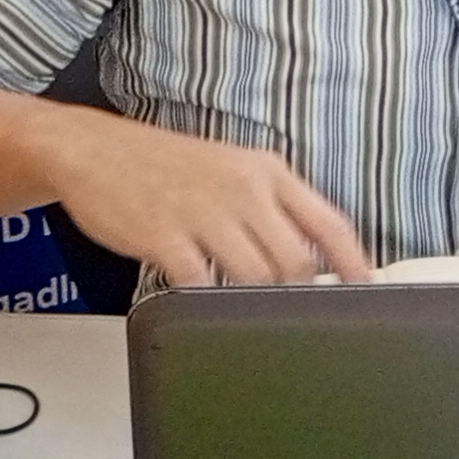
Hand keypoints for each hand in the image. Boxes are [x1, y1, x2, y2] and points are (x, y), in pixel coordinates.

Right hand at [35, 111, 372, 284]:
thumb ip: (270, 208)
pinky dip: (207, 299)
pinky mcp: (165, 234)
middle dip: (297, 292)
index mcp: (265, 170)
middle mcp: (242, 187)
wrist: (90, 149)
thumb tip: (310, 256)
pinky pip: (201, 283)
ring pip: (256, 276)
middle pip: (296, 260)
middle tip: (289, 309)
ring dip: (254, 300)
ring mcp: (204, 210)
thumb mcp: (229, 170)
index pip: (329, 222)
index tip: (367, 291)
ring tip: (241, 304)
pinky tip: (200, 298)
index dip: (355, 263)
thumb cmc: (162, 166)